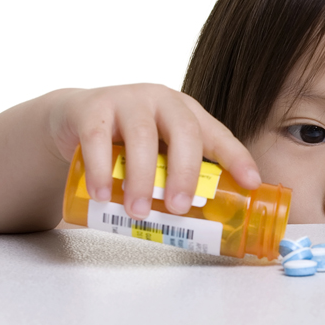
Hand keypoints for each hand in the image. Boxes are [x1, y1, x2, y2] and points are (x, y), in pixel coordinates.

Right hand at [48, 84, 260, 219]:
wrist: (73, 120)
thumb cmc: (126, 142)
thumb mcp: (158, 153)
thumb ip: (176, 176)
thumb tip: (201, 224)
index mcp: (186, 113)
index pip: (216, 135)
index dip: (236, 157)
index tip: (251, 183)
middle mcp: (162, 101)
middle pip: (184, 132)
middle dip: (186, 172)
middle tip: (180, 208)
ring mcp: (127, 100)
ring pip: (142, 137)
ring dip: (141, 179)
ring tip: (139, 211)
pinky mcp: (92, 108)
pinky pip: (98, 138)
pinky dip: (101, 169)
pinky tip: (102, 194)